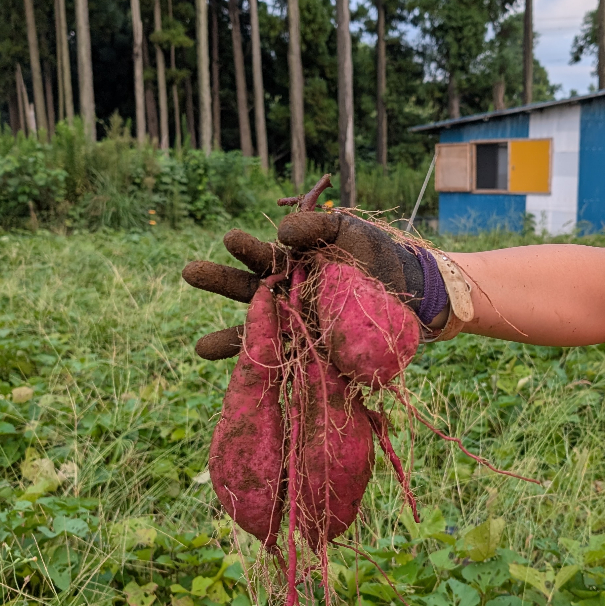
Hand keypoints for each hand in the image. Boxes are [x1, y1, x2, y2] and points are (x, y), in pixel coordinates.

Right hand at [182, 178, 438, 359]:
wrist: (414, 294)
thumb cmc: (377, 258)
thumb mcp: (348, 232)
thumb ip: (316, 228)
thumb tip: (280, 232)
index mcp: (292, 265)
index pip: (264, 257)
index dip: (247, 250)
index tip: (231, 239)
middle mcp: (288, 298)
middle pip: (248, 292)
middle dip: (221, 282)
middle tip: (190, 272)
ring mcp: (299, 327)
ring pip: (259, 333)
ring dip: (231, 341)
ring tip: (201, 348)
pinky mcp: (315, 354)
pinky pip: (286, 363)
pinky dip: (266, 371)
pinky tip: (246, 378)